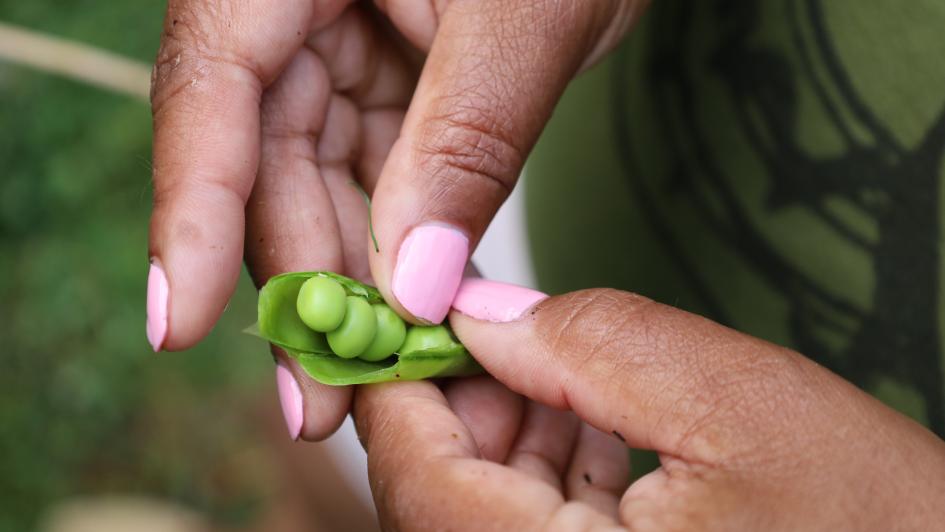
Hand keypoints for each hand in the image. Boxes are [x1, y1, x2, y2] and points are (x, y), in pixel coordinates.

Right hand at [146, 0, 646, 439]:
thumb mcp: (527, 19)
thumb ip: (465, 141)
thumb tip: (409, 285)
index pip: (212, 85)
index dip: (193, 210)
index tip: (181, 323)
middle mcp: (293, 8)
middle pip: (263, 159)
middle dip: (297, 283)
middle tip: (318, 400)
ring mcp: (338, 48)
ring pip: (315, 182)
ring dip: (345, 284)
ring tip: (368, 381)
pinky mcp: (386, 83)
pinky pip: (373, 177)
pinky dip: (393, 249)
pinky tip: (411, 319)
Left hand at [354, 280, 944, 529]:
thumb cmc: (884, 529)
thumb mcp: (736, 403)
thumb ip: (588, 345)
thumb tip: (476, 311)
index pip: (417, 482)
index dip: (397, 383)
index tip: (400, 310)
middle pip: (439, 498)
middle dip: (460, 402)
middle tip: (490, 324)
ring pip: (481, 514)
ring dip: (504, 433)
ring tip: (549, 368)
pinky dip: (544, 474)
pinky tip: (582, 423)